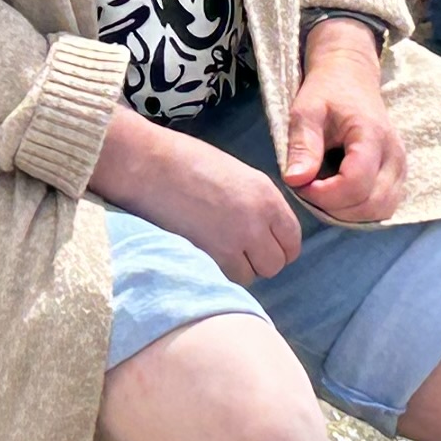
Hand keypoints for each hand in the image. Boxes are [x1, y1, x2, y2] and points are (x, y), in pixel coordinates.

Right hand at [91, 107, 303, 283]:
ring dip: (239, 269)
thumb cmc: (186, 161)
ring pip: (252, 276)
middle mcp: (257, 221)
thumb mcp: (238, 174)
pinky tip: (205, 255)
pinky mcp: (210, 256)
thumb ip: (258, 204)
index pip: (293, 241)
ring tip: (218, 251)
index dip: (278, 246)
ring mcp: (234, 242)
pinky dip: (220, 273)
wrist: (148, 164)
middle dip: (260, 260)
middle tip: (239, 250)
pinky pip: (228, 279)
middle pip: (276, 263)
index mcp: (267, 196)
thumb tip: (265, 230)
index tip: (262, 245)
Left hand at [283, 21, 407, 224]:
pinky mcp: (398, 175)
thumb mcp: (306, 110)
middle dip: (335, 207)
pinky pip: (383, 206)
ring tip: (323, 191)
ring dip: (348, 212)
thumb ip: (302, 144)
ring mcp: (401, 167)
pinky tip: (338, 193)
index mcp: (373, 136)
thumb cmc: (327, 91)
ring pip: (381, 211)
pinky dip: (359, 209)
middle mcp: (395, 156)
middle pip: (371, 204)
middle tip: (309, 188)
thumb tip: (295, 180)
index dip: (324, 194)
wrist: (351, 76)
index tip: (300, 181)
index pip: (356, 184)